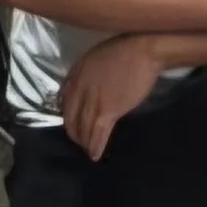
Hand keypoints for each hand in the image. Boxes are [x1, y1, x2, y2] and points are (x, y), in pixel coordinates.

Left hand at [59, 33, 160, 160]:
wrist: (142, 51)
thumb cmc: (122, 51)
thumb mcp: (93, 58)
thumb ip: (85, 76)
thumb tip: (86, 92)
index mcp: (76, 76)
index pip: (65, 103)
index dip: (68, 117)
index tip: (73, 123)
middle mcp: (80, 90)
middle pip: (71, 118)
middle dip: (74, 133)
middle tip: (79, 141)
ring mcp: (94, 101)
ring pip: (84, 128)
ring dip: (85, 142)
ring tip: (87, 150)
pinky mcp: (109, 110)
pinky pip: (98, 132)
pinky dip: (96, 145)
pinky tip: (95, 155)